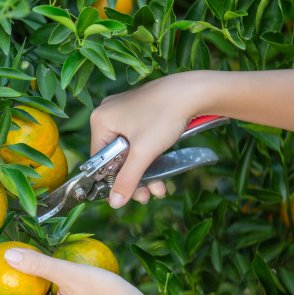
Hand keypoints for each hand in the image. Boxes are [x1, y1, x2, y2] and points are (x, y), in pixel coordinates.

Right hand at [90, 71, 208, 207]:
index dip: (112, 180)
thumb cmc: (164, 116)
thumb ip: (127, 179)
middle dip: (133, 178)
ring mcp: (124, 111)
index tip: (126, 196)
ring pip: (129, 151)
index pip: (99, 159)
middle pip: (115, 157)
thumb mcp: (144, 153)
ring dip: (144, 171)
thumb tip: (115, 203)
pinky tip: (161, 169)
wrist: (194, 91)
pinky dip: (148, 156)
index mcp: (100, 120)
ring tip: (158, 188)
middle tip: (146, 195)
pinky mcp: (139, 111)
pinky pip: (138, 140)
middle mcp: (108, 114)